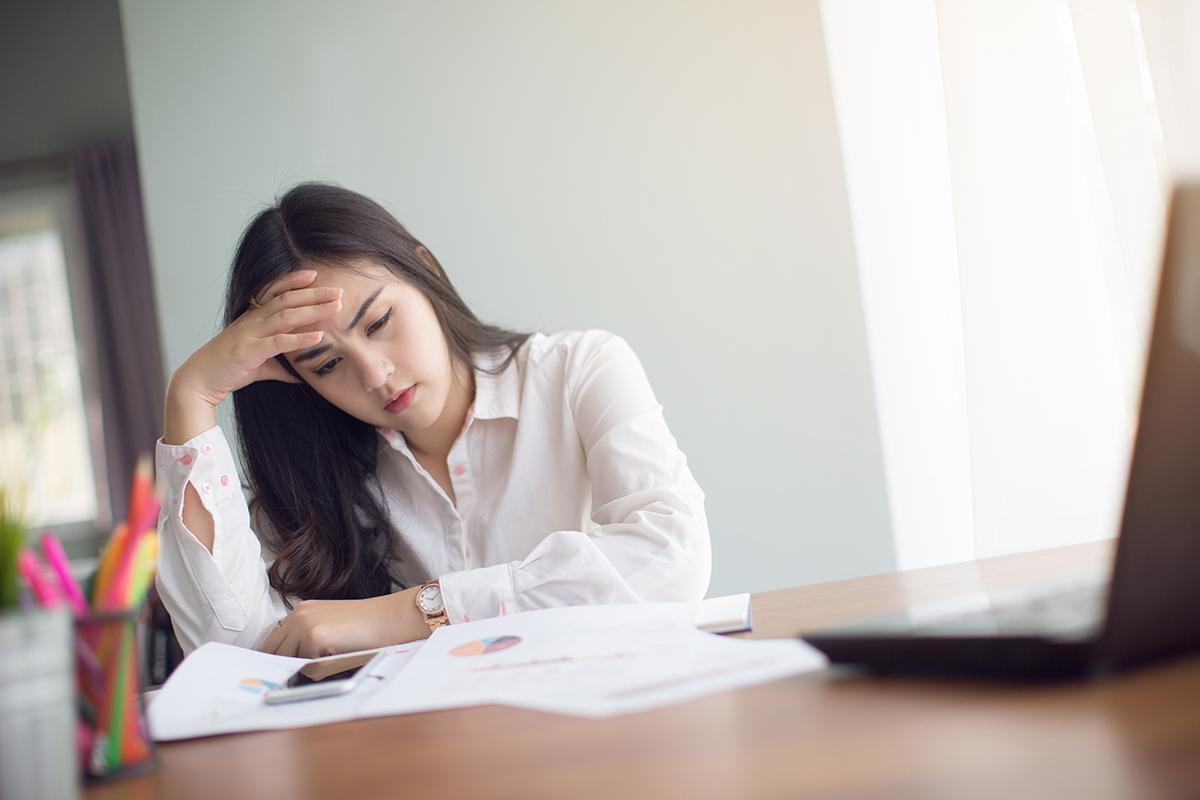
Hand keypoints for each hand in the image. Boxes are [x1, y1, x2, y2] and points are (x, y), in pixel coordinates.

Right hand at [171, 269, 342, 407]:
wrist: (200, 380)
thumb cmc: (228, 370)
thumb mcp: (259, 366)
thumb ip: (280, 367)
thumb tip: (299, 376)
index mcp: (253, 319)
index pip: (275, 292)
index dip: (294, 281)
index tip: (315, 274)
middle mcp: (252, 321)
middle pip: (287, 300)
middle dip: (314, 293)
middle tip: (338, 290)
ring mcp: (250, 334)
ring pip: (286, 316)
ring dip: (313, 310)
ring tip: (336, 307)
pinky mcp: (250, 351)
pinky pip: (278, 342)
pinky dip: (300, 339)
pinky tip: (319, 337)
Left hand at [258, 587, 430, 657]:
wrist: (390, 619)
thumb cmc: (367, 627)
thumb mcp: (330, 627)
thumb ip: (306, 641)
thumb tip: (288, 668)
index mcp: (302, 610)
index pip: (274, 640)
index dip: (279, 656)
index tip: (283, 669)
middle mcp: (298, 615)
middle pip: (273, 651)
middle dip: (287, 664)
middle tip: (305, 672)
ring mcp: (304, 626)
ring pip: (288, 661)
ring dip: (304, 667)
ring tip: (331, 659)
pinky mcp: (313, 638)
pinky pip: (306, 668)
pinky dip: (319, 671)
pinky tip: (339, 658)